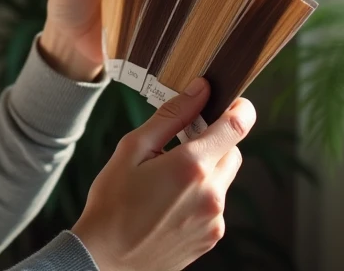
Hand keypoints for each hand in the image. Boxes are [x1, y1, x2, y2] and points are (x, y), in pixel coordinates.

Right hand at [72, 79, 254, 270]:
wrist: (105, 256)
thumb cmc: (112, 201)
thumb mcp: (132, 149)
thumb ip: (171, 116)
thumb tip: (200, 89)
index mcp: (191, 167)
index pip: (236, 126)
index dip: (239, 108)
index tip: (231, 101)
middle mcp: (211, 194)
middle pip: (233, 152)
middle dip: (214, 142)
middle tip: (180, 145)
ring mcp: (214, 220)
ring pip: (222, 180)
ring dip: (204, 172)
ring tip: (166, 183)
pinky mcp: (212, 237)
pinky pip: (215, 205)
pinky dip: (200, 197)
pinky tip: (169, 204)